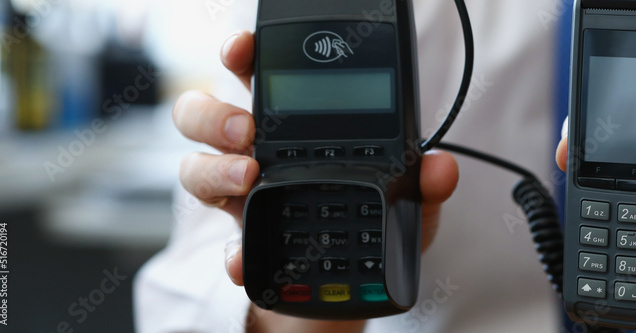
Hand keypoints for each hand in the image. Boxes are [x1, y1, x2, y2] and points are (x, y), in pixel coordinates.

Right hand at [172, 31, 458, 332]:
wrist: (351, 288)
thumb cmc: (371, 226)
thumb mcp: (407, 202)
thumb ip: (423, 182)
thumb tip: (441, 167)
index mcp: (291, 128)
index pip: (255, 78)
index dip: (241, 57)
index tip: (242, 49)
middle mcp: (256, 155)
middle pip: (203, 116)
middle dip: (214, 113)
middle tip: (247, 129)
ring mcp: (242, 199)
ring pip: (194, 168)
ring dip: (213, 169)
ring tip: (248, 178)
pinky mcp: (245, 245)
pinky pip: (225, 245)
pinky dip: (234, 253)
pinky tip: (245, 258)